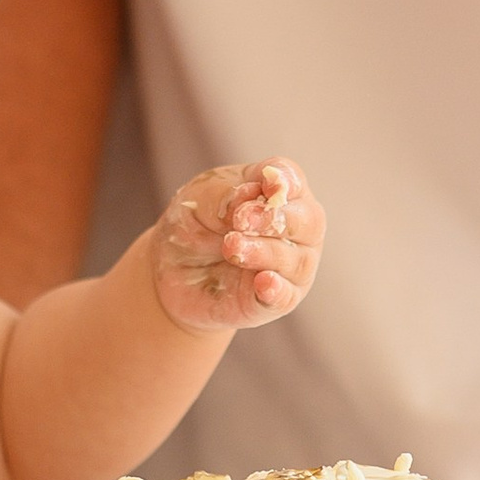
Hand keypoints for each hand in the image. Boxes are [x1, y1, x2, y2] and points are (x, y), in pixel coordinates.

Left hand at [149, 158, 323, 337]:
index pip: (293, 180)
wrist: (172, 271)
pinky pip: (285, 296)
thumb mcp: (199, 199)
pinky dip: (276, 290)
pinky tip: (263, 283)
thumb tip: (249, 198)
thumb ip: (225, 195)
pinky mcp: (277, 300)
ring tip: (230, 247)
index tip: (268, 187)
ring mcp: (292, 266)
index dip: (284, 181)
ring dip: (263, 252)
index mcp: (279, 191)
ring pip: (295, 259)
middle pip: (307, 220)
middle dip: (275, 219)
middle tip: (241, 221)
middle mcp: (296, 228)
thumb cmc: (195, 224)